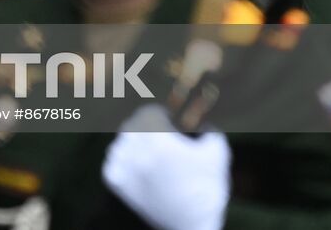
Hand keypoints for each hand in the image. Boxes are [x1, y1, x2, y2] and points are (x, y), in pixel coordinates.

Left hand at [103, 104, 229, 229]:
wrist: (193, 225)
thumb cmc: (207, 187)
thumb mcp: (217, 152)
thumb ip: (209, 128)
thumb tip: (200, 121)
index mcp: (156, 136)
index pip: (148, 112)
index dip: (162, 116)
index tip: (169, 123)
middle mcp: (134, 148)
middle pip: (132, 126)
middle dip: (146, 130)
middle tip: (160, 140)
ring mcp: (122, 165)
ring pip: (120, 144)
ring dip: (133, 146)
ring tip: (151, 157)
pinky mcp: (115, 182)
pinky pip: (113, 162)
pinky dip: (124, 164)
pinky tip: (140, 170)